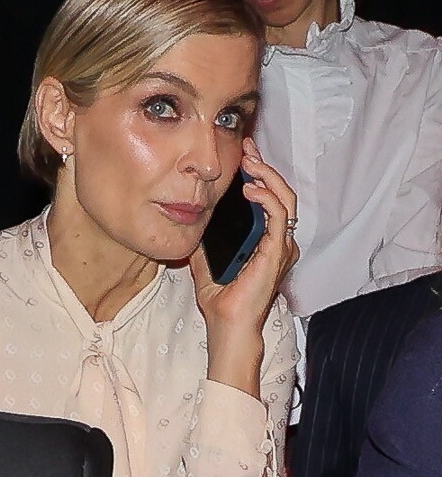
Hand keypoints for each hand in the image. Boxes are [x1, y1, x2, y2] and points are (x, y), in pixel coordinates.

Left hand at [193, 138, 297, 368]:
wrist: (228, 327)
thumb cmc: (222, 303)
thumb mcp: (205, 264)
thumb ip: (203, 244)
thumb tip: (192, 225)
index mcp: (266, 241)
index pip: (269, 198)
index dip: (259, 174)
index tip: (244, 156)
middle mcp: (280, 241)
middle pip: (280, 192)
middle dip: (264, 167)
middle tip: (248, 149)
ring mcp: (282, 246)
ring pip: (285, 198)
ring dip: (268, 177)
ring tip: (250, 163)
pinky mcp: (278, 251)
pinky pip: (280, 215)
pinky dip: (267, 198)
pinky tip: (251, 189)